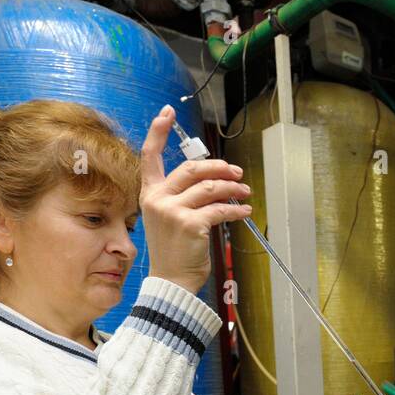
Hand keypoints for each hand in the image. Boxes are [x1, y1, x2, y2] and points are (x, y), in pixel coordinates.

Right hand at [140, 104, 251, 292]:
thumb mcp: (169, 218)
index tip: (167, 113)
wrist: (171, 282)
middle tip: (237, 174)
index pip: (150, 156)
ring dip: (233, 189)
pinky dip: (236, 209)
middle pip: (192, 168)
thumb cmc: (174, 252)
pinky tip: (244, 211)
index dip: (158, 132)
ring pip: (210, 187)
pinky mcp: (191, 224)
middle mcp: (158, 200)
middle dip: (219, 168)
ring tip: (245, 194)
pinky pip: (220, 209)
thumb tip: (214, 181)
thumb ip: (183, 196)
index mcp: (150, 195)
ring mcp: (173, 211)